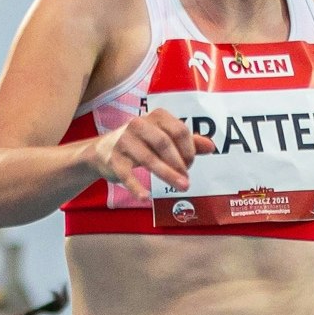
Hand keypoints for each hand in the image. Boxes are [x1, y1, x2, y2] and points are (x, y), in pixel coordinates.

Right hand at [87, 110, 213, 197]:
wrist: (101, 151)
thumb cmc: (139, 143)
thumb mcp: (162, 139)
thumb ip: (187, 141)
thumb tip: (211, 146)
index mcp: (155, 116)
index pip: (179, 130)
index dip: (189, 149)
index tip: (191, 164)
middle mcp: (138, 124)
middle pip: (165, 143)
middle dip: (180, 163)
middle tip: (187, 180)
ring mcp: (124, 141)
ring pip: (149, 159)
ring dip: (168, 174)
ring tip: (182, 187)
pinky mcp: (113, 159)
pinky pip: (127, 174)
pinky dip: (136, 187)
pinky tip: (146, 197)